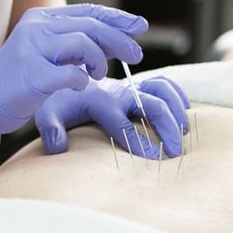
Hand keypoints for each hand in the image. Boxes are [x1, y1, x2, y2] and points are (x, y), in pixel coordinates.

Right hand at [0, 4, 147, 138]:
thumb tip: (116, 39)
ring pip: (84, 43)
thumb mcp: (46, 50)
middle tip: (136, 55)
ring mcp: (32, 49)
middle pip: (91, 25)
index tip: (140, 26)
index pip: (89, 11)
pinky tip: (80, 86)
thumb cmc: (19, 79)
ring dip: (100, 61)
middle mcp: (37, 27)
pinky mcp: (32, 75)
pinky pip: (72, 74)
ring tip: (97, 75)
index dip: (118, 18)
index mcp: (41, 18)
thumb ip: (74, 42)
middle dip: (120, 39)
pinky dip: (83, 81)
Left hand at [34, 76, 190, 158]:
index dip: (138, 140)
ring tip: (184, 132)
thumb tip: (56, 148)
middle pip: (150, 105)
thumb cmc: (58, 101)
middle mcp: (118, 92)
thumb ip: (51, 130)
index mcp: (99, 101)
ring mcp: (131, 87)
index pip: (121, 123)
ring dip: (176, 109)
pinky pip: (163, 83)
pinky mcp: (138, 84)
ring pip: (162, 89)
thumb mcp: (47, 114)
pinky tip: (185, 111)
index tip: (155, 157)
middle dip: (166, 127)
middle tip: (176, 151)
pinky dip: (177, 93)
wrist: (65, 75)